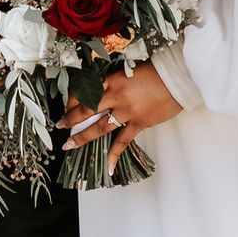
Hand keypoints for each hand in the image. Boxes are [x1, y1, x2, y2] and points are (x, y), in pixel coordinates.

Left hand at [60, 61, 182, 172]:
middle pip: (86, 109)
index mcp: (112, 79)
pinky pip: (122, 142)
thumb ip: (116, 80)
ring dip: (82, 136)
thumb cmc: (157, 70)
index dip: (73, 99)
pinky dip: (114, 155)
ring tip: (69, 144)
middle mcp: (115, 95)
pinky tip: (108, 167)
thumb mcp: (130, 69)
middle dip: (70, 118)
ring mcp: (127, 111)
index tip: (67, 104)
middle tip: (60, 124)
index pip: (86, 90)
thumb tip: (104, 89)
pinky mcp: (139, 123)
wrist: (178, 77)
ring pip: (99, 127)